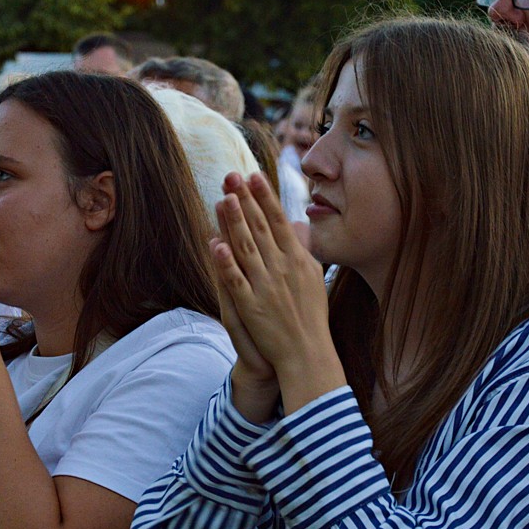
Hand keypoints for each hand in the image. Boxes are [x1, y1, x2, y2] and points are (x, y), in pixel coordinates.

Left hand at [213, 172, 344, 411]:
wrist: (306, 353)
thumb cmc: (310, 315)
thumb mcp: (313, 277)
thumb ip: (301, 249)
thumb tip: (296, 225)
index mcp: (297, 259)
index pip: (278, 221)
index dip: (265, 197)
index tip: (254, 175)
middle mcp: (282, 268)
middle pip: (260, 229)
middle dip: (246, 200)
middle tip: (232, 175)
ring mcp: (265, 287)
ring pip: (246, 249)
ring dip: (234, 223)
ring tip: (224, 199)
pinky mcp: (250, 306)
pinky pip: (236, 281)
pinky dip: (226, 264)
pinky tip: (216, 245)